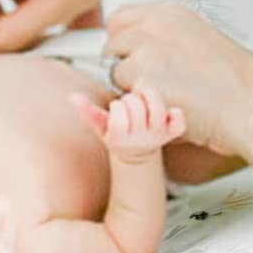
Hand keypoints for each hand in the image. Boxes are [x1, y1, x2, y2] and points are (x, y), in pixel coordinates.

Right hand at [71, 84, 186, 160]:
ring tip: (144, 95)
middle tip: (130, 103)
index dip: (117, 106)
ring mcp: (158, 136)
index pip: (119, 116)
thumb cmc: (116, 136)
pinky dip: (176, 114)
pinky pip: (179, 124)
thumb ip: (87, 112)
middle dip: (132, 99)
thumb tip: (73, 96)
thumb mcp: (100, 128)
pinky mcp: (172, 134)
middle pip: (138, 107)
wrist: (136, 156)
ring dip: (150, 95)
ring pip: (158, 108)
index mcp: (121, 139)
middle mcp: (141, 139)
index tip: (116, 107)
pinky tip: (167, 111)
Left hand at [105, 5, 252, 156]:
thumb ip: (167, 42)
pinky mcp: (144, 80)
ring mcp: (147, 52)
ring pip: (115, 73)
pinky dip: (138, 108)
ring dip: (131, 90)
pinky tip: (165, 110)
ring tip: (164, 98)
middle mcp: (155, 26)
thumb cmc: (240, 84)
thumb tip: (143, 53)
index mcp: (171, 14)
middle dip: (123, 65)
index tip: (129, 57)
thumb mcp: (202, 42)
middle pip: (112, 45)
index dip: (121, 42)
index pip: (120, 18)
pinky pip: (123, 98)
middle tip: (147, 84)